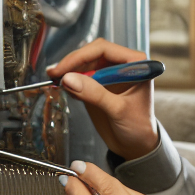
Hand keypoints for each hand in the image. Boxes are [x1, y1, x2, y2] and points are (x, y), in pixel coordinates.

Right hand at [49, 38, 158, 160]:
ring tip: (57, 81)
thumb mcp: (118, 110)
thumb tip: (69, 78)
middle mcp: (123, 65)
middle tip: (55, 74)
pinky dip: (72, 82)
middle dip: (72, 63)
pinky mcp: (100, 85)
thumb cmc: (139, 127)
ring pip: (84, 64)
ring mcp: (110, 75)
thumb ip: (95, 94)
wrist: (136, 145)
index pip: (104, 49)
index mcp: (137, 64)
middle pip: (92, 53)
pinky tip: (67, 89)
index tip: (64, 68)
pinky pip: (81, 77)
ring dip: (70, 71)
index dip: (81, 56)